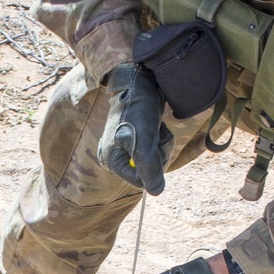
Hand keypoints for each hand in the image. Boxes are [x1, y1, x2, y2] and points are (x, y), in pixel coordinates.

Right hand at [98, 63, 172, 195]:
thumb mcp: (144, 141)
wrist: (138, 81)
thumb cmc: (136, 109)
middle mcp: (118, 157)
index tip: (154, 149)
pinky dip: (160, 138)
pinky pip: (155, 148)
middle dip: (159, 154)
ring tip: (155, 128)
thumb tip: (156, 192)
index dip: (153, 169)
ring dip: (162, 144)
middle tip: (156, 135)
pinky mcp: (138, 139)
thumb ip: (149, 168)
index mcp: (112, 160)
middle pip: (149, 172)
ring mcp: (128, 148)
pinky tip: (156, 125)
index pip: (139, 181)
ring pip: (155, 159)